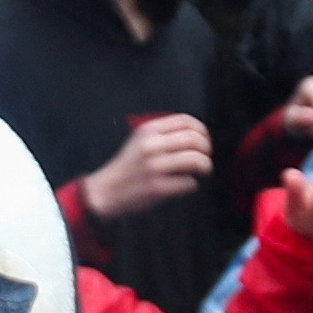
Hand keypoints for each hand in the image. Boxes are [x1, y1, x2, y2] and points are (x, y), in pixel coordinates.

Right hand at [77, 115, 213, 216]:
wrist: (106, 192)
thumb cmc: (127, 168)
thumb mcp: (140, 141)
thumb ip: (163, 134)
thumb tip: (197, 136)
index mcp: (148, 130)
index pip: (186, 121)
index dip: (202, 130)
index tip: (204, 140)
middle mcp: (151, 146)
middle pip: (194, 140)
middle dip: (207, 149)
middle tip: (206, 158)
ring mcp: (154, 167)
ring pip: (196, 160)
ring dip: (206, 166)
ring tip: (202, 172)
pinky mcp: (157, 188)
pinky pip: (189, 183)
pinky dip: (192, 185)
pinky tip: (185, 186)